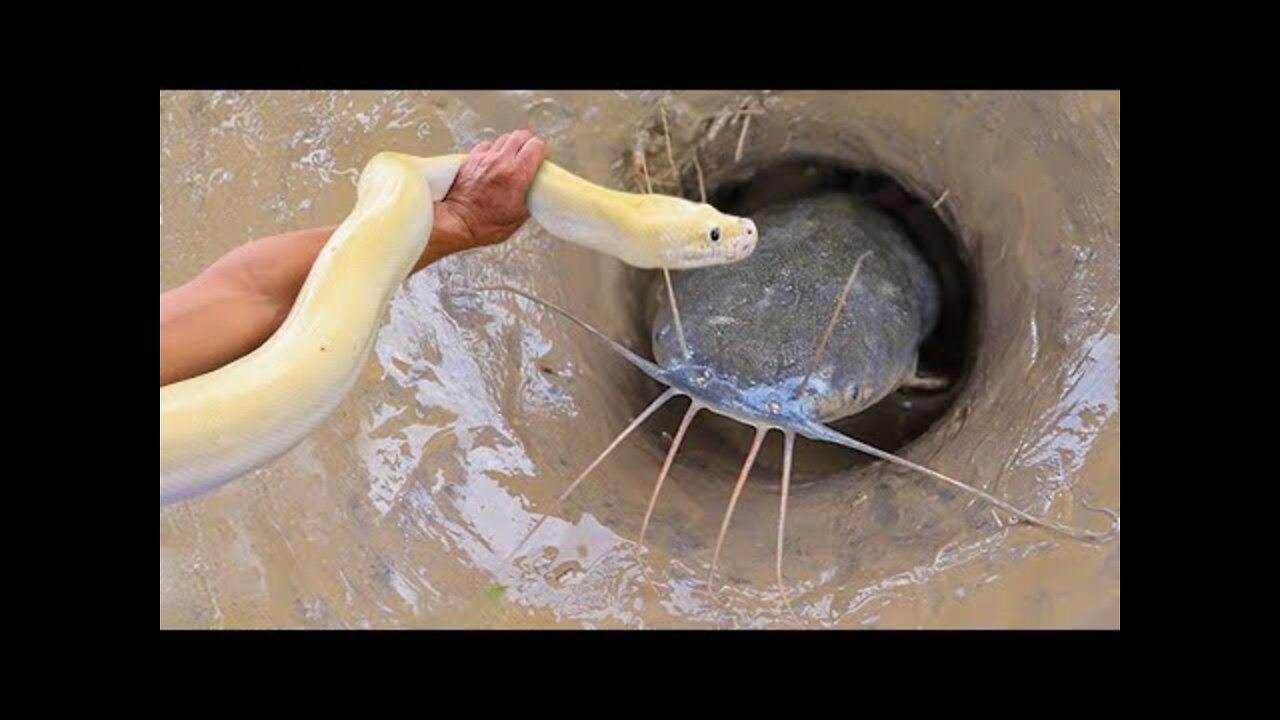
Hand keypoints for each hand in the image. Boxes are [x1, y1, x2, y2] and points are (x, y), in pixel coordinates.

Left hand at [420, 130, 547, 268]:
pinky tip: (495, 161)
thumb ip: (530, 198)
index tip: (542, 160)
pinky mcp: (471, 160)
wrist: (457, 222)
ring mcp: (484, 158)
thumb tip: (534, 191)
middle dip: (529, 143)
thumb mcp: (518, 217)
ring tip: (513, 158)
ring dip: (512, 145)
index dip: (543, 151)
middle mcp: (500, 161)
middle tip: (530, 156)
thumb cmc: (485, 225)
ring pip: (504, 138)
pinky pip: (487, 145)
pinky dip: (494, 150)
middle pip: (521, 136)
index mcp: (516, 175)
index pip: (536, 146)